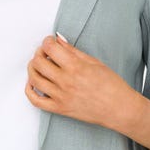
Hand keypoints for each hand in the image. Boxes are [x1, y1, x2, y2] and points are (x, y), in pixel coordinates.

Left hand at [24, 32, 139, 132]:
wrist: (119, 109)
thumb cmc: (112, 85)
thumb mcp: (94, 62)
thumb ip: (73, 51)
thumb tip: (58, 40)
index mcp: (76, 67)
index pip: (50, 48)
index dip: (47, 41)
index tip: (50, 41)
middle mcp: (66, 82)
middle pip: (39, 62)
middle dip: (39, 53)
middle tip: (44, 52)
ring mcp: (61, 96)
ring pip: (34, 79)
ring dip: (32, 68)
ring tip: (38, 64)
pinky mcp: (59, 109)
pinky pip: (36, 101)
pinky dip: (30, 90)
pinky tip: (32, 83)